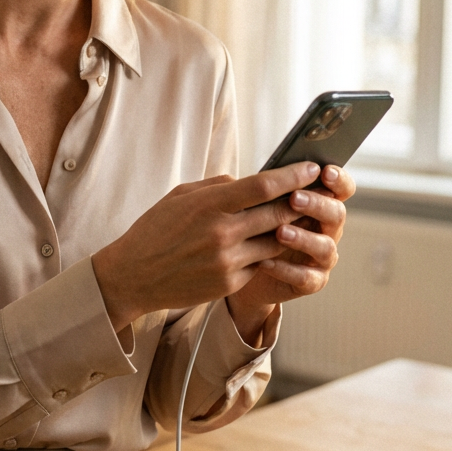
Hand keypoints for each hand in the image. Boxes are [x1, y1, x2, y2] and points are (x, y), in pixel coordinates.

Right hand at [92, 161, 322, 337]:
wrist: (133, 277)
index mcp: (210, 205)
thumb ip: (217, 186)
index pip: (264, 186)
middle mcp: (223, 232)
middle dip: (302, 201)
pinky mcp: (230, 283)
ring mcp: (228, 261)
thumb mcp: (180, 196)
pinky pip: (260, 263)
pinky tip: (270, 244)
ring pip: (276, 241)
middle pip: (279, 213)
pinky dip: (267, 252)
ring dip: (290, 229)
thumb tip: (249, 181)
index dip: (293, 175)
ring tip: (302, 217)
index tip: (313, 167)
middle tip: (318, 192)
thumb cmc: (155, 230)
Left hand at [225, 164, 354, 336]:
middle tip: (294, 198)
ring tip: (280, 232)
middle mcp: (328, 230)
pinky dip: (286, 270)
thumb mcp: (260, 205)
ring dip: (304, 238)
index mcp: (321, 205)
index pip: (342, 189)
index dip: (338, 180)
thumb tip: (265, 174)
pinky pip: (307, 278)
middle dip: (317, 205)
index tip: (325, 171)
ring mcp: (323, 257)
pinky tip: (264, 262)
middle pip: (337, 214)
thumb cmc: (256, 226)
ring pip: (326, 247)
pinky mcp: (312, 281)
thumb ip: (270, 190)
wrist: (245, 268)